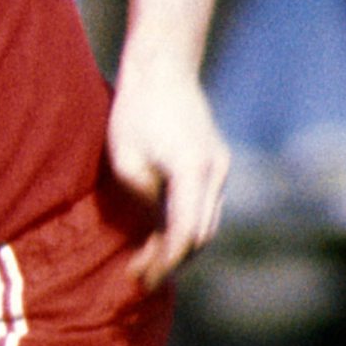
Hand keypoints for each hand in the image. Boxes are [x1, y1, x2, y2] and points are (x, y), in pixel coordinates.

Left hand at [106, 64, 229, 289]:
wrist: (164, 66)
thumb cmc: (136, 108)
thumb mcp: (125, 160)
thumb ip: (142, 200)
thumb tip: (153, 229)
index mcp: (193, 170)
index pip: (185, 234)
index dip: (165, 263)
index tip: (142, 279)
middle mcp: (216, 172)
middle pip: (200, 235)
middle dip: (172, 260)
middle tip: (139, 276)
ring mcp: (220, 167)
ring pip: (206, 223)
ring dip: (179, 245)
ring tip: (145, 259)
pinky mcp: (215, 162)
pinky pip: (203, 206)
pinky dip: (184, 225)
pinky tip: (159, 234)